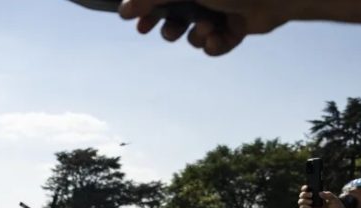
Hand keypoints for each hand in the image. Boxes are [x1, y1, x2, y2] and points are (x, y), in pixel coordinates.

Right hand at [117, 0, 288, 56]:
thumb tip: (123, 10)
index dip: (146, 10)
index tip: (136, 23)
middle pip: (174, 16)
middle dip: (170, 27)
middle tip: (168, 33)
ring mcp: (222, 9)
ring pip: (194, 34)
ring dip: (197, 37)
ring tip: (206, 30)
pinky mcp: (236, 27)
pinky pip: (215, 45)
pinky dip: (215, 46)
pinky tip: (219, 38)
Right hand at [298, 189, 353, 207]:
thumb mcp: (334, 199)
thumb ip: (328, 195)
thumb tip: (319, 193)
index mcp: (318, 194)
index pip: (308, 189)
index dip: (305, 187)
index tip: (307, 187)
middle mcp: (313, 199)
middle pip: (302, 194)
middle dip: (304, 193)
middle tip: (311, 194)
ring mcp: (310, 206)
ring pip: (301, 201)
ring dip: (303, 200)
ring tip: (311, 202)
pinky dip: (304, 206)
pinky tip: (310, 207)